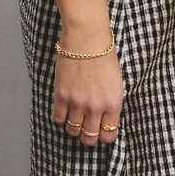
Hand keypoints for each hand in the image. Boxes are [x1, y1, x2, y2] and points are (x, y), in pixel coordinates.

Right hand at [50, 24, 123, 145]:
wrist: (87, 37)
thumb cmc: (104, 54)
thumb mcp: (116, 82)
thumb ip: (111, 102)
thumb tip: (105, 118)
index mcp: (113, 104)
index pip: (109, 135)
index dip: (104, 135)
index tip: (100, 130)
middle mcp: (96, 107)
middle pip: (89, 138)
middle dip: (88, 135)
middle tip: (86, 127)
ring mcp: (78, 103)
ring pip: (73, 130)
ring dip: (73, 127)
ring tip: (74, 117)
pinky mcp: (62, 95)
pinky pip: (58, 118)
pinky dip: (60, 117)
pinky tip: (64, 109)